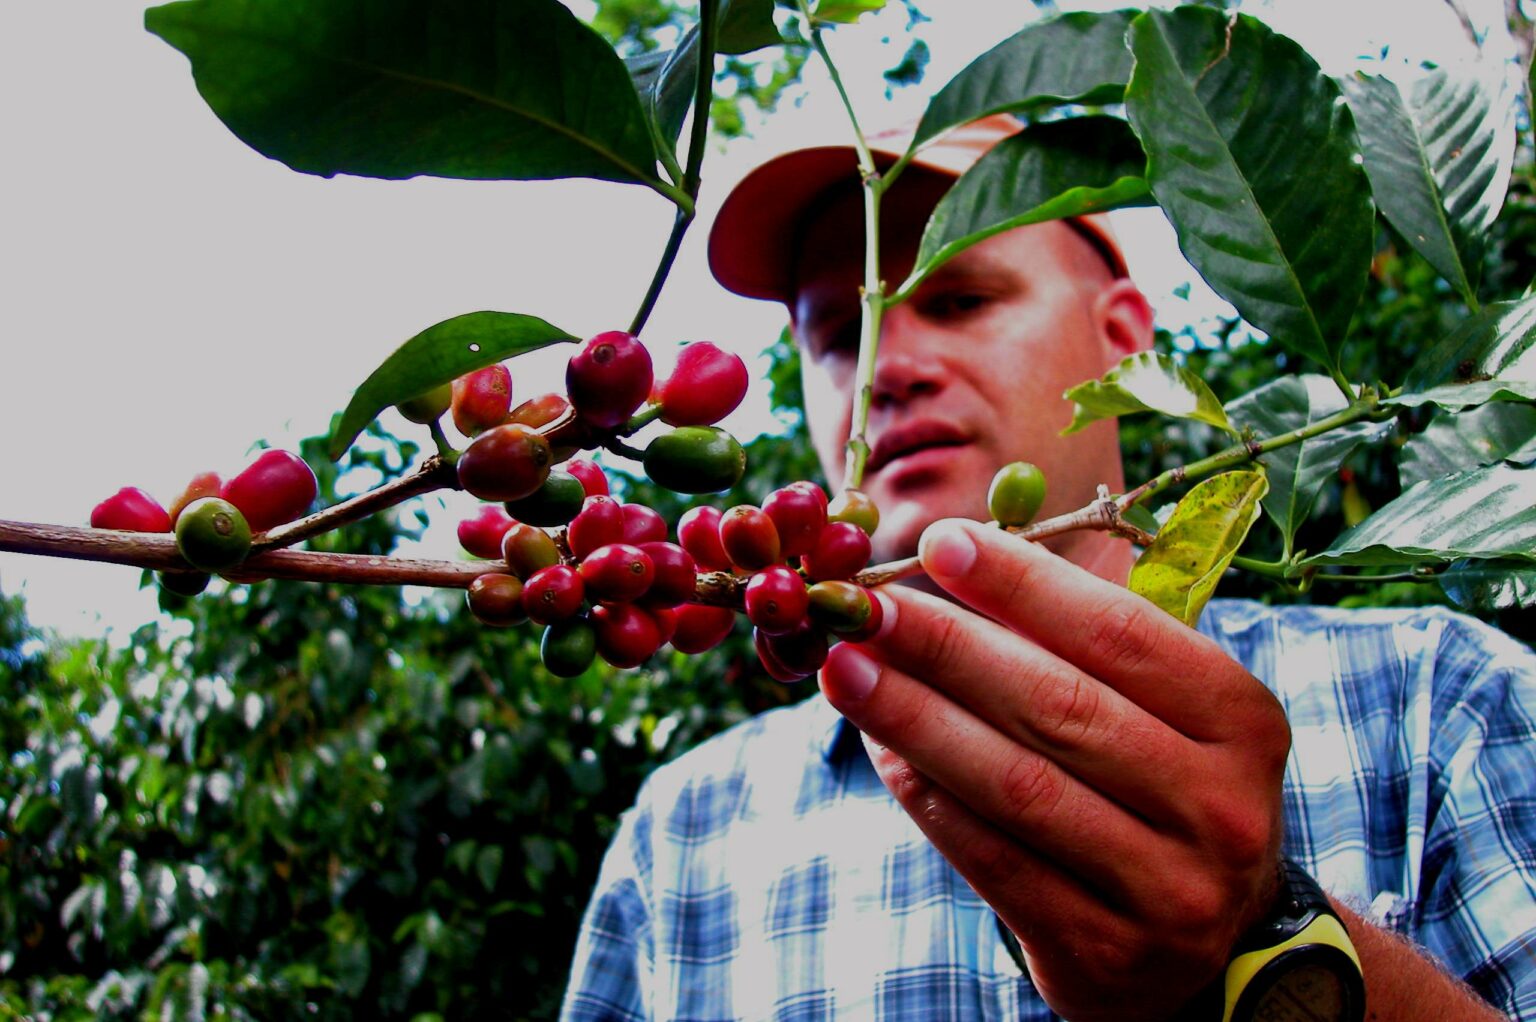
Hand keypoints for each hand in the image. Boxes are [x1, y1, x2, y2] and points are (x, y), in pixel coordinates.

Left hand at [818, 518, 1291, 1021]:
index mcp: (1242, 721)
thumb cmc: (1163, 789)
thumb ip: (1083, 645)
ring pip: (1017, 785)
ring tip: (848, 669)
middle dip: (948, 646)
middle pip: (1058, 707)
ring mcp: (1168, 890)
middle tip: (867, 607)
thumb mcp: (1166, 713)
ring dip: (916, 718)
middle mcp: (1220, 807)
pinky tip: (880, 748)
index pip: (1120, 634)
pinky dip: (928, 796)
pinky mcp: (1103, 953)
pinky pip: (993, 860)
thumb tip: (949, 567)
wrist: (1210, 945)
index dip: (1023, 584)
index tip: (938, 544)